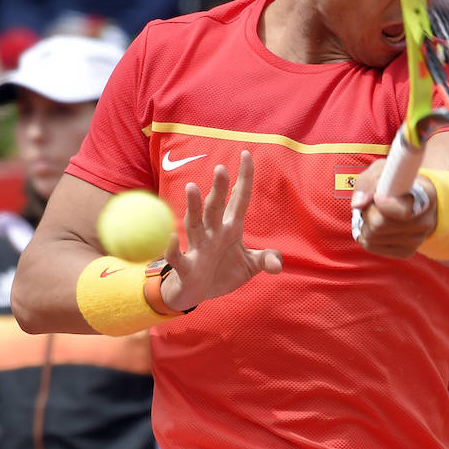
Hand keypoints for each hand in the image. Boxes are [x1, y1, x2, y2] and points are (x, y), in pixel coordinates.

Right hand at [160, 151, 281, 310]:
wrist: (198, 293)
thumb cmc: (222, 273)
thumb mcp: (250, 267)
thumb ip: (265, 260)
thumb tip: (277, 264)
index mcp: (230, 229)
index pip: (239, 199)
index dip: (243, 178)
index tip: (246, 154)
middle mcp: (213, 234)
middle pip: (216, 207)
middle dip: (219, 189)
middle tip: (221, 168)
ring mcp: (199, 248)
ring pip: (194, 224)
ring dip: (193, 206)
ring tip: (192, 188)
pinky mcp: (187, 267)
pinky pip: (178, 257)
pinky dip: (172, 248)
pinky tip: (170, 237)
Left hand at [351, 158, 436, 257]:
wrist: (413, 199)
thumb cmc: (395, 182)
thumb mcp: (382, 171)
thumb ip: (368, 182)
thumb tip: (358, 204)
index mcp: (426, 195)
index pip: (405, 211)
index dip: (386, 205)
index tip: (378, 197)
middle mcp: (426, 221)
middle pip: (379, 225)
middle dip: (367, 212)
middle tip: (372, 203)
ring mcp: (417, 240)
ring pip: (372, 237)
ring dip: (365, 224)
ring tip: (375, 213)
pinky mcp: (406, 252)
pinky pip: (372, 246)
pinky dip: (366, 235)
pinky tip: (375, 226)